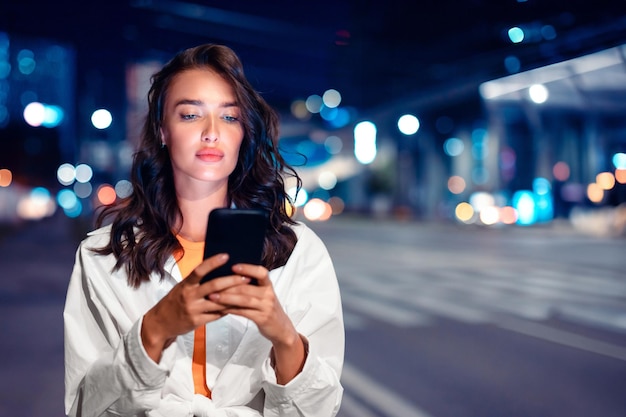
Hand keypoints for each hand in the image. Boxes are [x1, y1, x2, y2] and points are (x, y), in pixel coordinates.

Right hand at [141, 253, 250, 361]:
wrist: (160, 323)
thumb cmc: (175, 301)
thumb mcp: (182, 287)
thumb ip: (197, 281)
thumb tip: (218, 270)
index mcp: (185, 284)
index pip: (199, 270)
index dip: (213, 262)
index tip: (226, 255)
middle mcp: (189, 296)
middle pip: (214, 286)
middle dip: (232, 281)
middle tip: (246, 276)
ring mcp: (193, 309)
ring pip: (219, 302)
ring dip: (234, 297)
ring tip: (248, 291)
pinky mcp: (197, 322)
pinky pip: (217, 315)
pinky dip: (228, 309)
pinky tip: (238, 305)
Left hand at [207, 263, 306, 383]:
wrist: (280, 328)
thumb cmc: (267, 308)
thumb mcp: (263, 295)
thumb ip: (251, 286)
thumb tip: (228, 276)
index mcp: (268, 285)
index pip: (261, 272)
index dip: (248, 268)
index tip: (233, 266)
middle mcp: (268, 294)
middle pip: (247, 287)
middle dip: (228, 285)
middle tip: (212, 284)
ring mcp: (266, 307)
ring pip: (243, 300)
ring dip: (226, 298)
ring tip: (212, 296)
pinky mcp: (262, 318)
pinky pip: (243, 312)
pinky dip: (230, 310)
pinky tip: (220, 309)